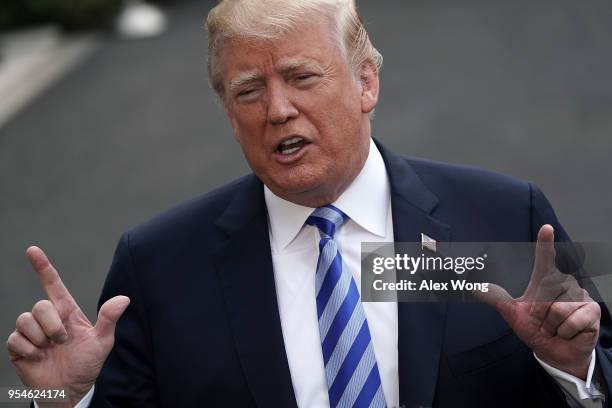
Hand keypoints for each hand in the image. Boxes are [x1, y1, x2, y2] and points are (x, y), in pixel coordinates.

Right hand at [5, 247, 129, 406]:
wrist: (69, 391)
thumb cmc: (87, 365)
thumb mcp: (102, 343)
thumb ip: (109, 319)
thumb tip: (124, 299)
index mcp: (67, 312)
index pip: (54, 285)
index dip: (43, 267)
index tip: (33, 250)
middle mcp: (48, 319)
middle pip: (40, 305)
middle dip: (52, 325)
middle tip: (62, 341)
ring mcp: (33, 332)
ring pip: (25, 319)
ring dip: (41, 338)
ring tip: (50, 349)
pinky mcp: (19, 347)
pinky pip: (15, 339)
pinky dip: (29, 350)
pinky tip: (38, 358)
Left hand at [477, 225, 600, 379]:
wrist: (553, 352)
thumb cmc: (535, 328)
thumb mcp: (511, 311)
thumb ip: (494, 296)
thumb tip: (471, 286)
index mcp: (545, 280)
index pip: (545, 259)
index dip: (545, 243)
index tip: (545, 228)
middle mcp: (565, 283)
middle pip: (546, 289)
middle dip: (538, 311)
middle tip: (541, 321)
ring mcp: (581, 295)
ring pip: (556, 308)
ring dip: (550, 324)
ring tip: (554, 327)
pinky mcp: (592, 310)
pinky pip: (569, 321)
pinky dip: (563, 332)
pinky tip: (567, 333)